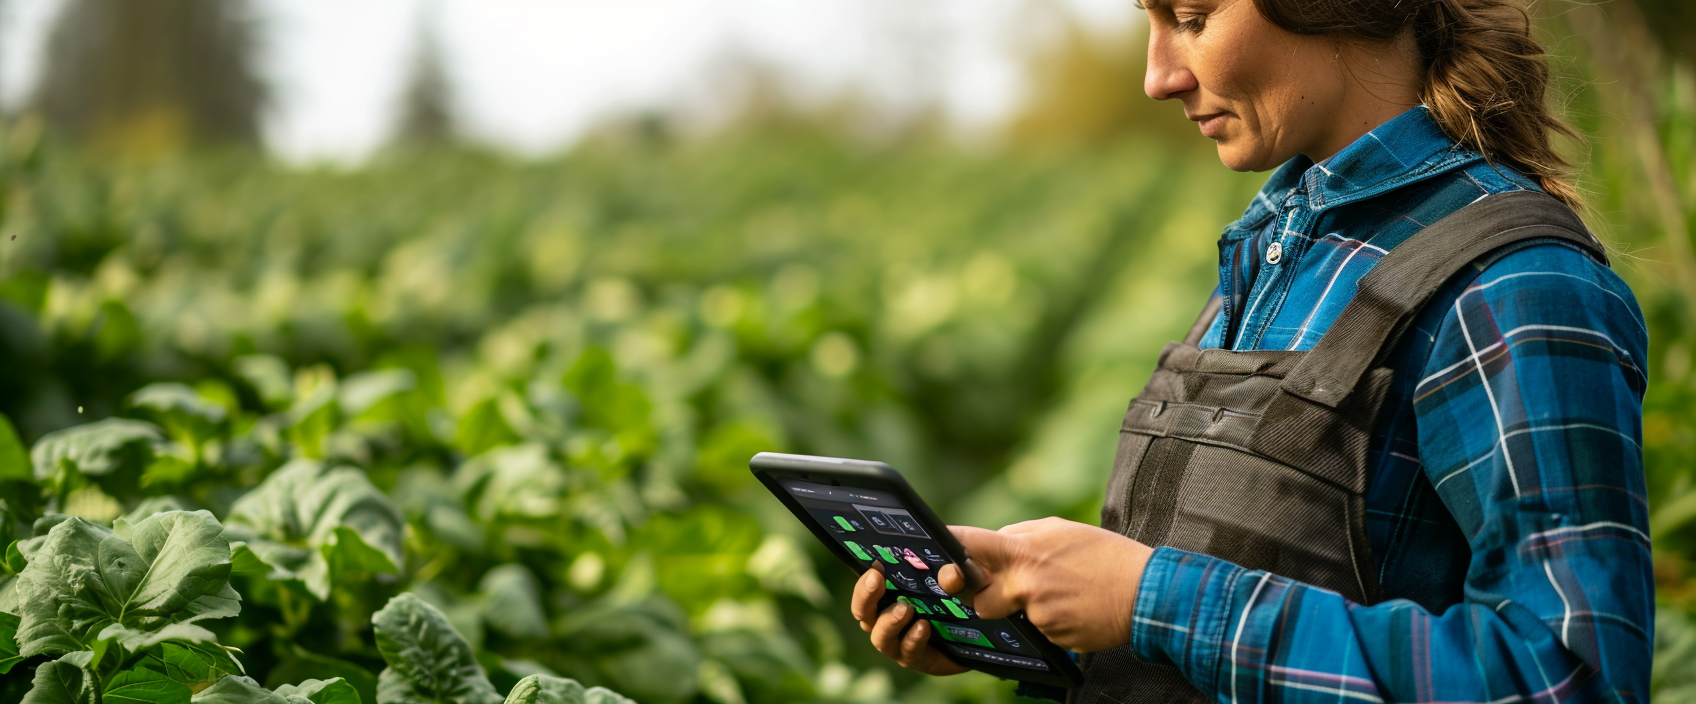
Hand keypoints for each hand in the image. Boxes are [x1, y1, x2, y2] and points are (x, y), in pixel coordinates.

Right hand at [850, 562, 970, 674]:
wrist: (981, 624)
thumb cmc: (962, 590)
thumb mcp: (957, 571)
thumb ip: (950, 566)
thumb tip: (950, 572)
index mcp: (889, 592)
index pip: (866, 586)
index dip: (864, 579)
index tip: (874, 566)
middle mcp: (887, 617)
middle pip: (863, 611)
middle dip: (865, 596)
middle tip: (876, 580)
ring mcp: (899, 641)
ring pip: (880, 636)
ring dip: (889, 621)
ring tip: (905, 608)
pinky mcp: (918, 658)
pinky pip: (908, 652)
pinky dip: (913, 639)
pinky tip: (924, 627)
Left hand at [952, 517, 1154, 652]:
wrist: (1144, 590)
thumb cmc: (1103, 554)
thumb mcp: (1059, 530)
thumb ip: (1021, 537)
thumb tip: (997, 544)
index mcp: (1022, 548)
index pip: (968, 544)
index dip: (949, 549)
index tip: (939, 554)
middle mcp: (1023, 581)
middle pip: (977, 597)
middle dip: (984, 596)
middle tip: (1004, 589)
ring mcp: (1036, 612)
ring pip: (1011, 617)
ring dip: (1024, 611)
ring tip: (1059, 595)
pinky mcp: (1051, 635)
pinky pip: (1037, 631)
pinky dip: (1050, 623)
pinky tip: (1074, 610)